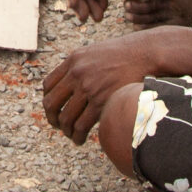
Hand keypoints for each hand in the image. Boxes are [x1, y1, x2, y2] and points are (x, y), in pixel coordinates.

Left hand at [41, 33, 161, 143]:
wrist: (144, 53)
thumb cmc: (123, 55)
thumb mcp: (95, 52)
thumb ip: (81, 66)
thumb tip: (71, 83)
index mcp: (73, 60)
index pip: (48, 85)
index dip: (47, 100)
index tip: (53, 109)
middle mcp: (77, 73)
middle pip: (51, 103)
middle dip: (52, 118)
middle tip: (57, 126)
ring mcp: (88, 87)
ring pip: (66, 117)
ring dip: (66, 131)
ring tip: (72, 135)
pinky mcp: (101, 101)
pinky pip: (82, 125)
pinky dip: (77, 136)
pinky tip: (80, 139)